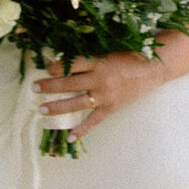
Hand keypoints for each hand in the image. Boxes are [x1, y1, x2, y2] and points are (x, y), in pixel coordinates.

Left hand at [34, 49, 167, 136]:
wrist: (154, 69)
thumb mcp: (109, 51)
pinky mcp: (111, 108)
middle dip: (49, 86)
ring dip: (57, 107)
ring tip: (41, 109)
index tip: (44, 67)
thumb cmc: (131, 56)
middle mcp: (100, 79)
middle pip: (68, 84)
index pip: (71, 64)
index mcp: (98, 62)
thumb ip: (90, 57)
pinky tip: (70, 138)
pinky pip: (94, 121)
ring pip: (76, 103)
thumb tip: (66, 59)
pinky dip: (82, 130)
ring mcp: (105, 96)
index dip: (55, 66)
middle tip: (34, 88)